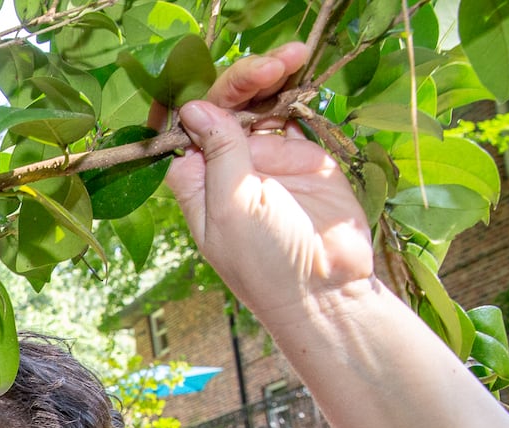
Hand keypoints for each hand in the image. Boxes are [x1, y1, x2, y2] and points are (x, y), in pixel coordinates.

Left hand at [165, 42, 375, 325]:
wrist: (327, 289)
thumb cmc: (265, 262)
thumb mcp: (233, 207)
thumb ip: (220, 154)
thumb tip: (195, 106)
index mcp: (197, 183)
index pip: (182, 131)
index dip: (188, 102)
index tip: (198, 80)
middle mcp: (228, 166)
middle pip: (222, 109)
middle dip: (239, 82)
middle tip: (266, 67)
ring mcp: (266, 158)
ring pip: (258, 105)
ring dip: (268, 77)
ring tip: (290, 58)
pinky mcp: (303, 154)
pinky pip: (294, 113)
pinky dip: (295, 90)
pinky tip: (298, 70)